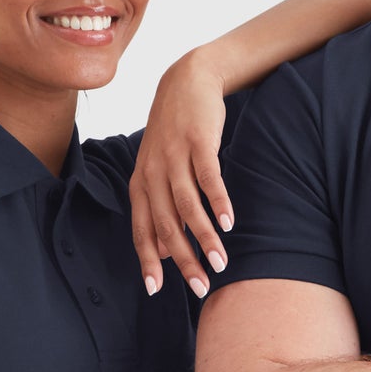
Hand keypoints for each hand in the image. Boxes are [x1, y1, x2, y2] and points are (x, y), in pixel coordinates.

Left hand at [130, 49, 235, 299]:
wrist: (187, 81)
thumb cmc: (175, 133)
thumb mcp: (159, 168)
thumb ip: (160, 206)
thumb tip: (163, 250)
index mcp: (141, 183)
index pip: (141, 230)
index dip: (148, 261)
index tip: (157, 291)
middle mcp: (152, 172)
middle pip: (165, 225)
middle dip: (183, 259)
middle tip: (200, 286)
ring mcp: (174, 156)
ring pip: (187, 206)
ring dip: (204, 237)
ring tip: (221, 263)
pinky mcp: (198, 142)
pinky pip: (208, 178)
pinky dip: (219, 202)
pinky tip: (230, 223)